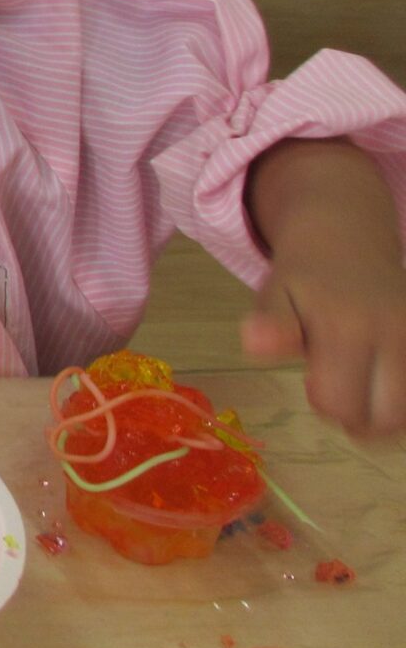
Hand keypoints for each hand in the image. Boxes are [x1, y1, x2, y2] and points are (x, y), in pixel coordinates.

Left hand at [243, 137, 405, 438]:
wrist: (348, 229)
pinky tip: (384, 376)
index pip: (341, 404)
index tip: (313, 380)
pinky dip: (401, 394)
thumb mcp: (275, 292)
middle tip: (339, 386)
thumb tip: (255, 344)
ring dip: (385, 410)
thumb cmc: (304, 270)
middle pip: (383, 417)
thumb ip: (273, 325)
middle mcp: (394, 334)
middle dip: (356, 416)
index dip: (324, 403)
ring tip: (362, 382)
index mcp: (347, 328)